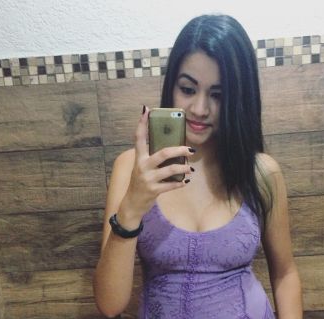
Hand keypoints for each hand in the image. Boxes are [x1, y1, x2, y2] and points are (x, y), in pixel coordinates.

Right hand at [120, 106, 194, 223]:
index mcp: (139, 158)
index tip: (146, 110)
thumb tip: (174, 149)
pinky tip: (186, 181)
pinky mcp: (154, 190)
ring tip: (190, 168)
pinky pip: (171, 185)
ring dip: (184, 168)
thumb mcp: (142, 168)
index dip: (142, 123)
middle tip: (190, 149)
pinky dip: (180, 183)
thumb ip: (152, 158)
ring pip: (170, 170)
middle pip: (163, 153)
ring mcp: (148, 179)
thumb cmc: (140, 182)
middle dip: (179, 150)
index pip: (139, 137)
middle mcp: (142, 166)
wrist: (132, 203)